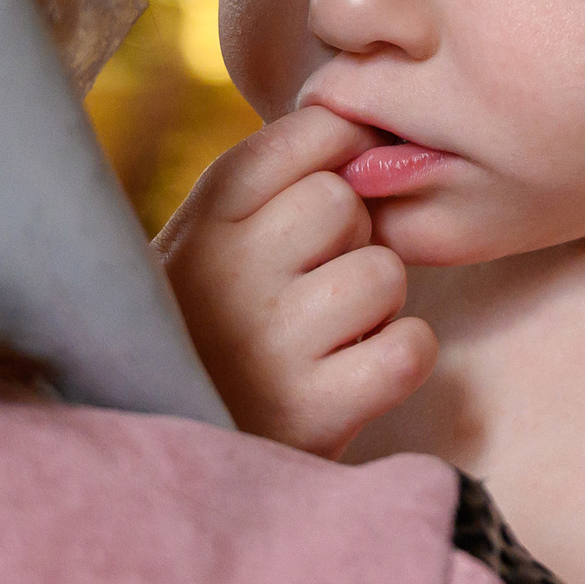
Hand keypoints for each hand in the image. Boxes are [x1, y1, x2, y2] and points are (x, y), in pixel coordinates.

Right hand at [155, 105, 437, 458]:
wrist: (174, 460)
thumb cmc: (210, 331)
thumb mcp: (209, 244)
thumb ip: (274, 182)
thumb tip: (370, 123)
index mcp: (203, 218)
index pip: (310, 132)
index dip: (340, 156)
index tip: (321, 201)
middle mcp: (227, 273)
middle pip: (346, 202)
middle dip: (350, 240)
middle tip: (309, 288)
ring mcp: (270, 344)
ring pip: (384, 273)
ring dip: (377, 306)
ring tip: (326, 336)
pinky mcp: (312, 412)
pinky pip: (410, 346)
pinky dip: (400, 358)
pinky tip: (355, 374)